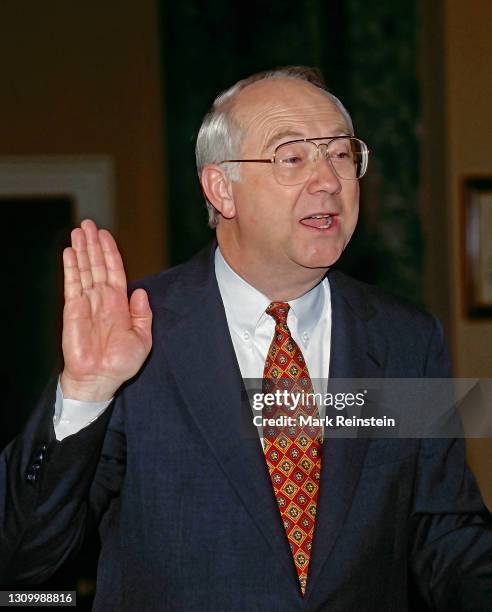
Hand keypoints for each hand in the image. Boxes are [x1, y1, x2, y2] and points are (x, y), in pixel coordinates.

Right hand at [60, 219, 151, 401]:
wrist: (101, 379)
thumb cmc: (121, 363)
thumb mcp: (143, 338)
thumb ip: (143, 314)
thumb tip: (141, 290)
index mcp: (120, 304)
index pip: (115, 271)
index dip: (110, 252)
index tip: (105, 235)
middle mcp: (102, 299)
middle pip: (98, 265)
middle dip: (93, 244)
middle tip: (88, 224)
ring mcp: (86, 303)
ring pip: (84, 270)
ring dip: (82, 250)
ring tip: (78, 231)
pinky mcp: (72, 310)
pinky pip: (72, 284)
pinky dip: (71, 268)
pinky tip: (70, 253)